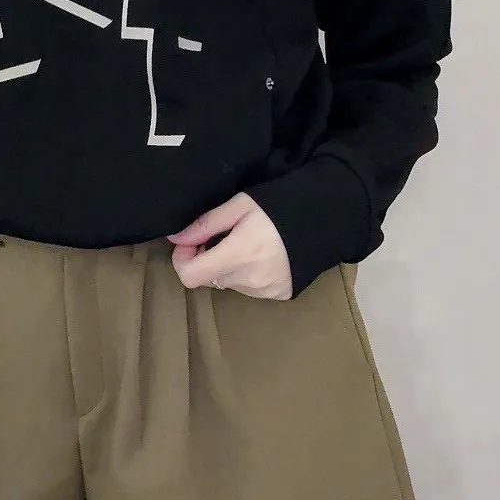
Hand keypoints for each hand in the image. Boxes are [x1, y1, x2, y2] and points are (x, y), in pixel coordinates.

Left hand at [167, 192, 292, 299]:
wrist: (324, 219)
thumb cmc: (279, 206)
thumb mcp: (239, 205)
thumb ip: (205, 223)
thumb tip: (175, 238)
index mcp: (238, 254)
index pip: (190, 276)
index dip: (183, 259)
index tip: (191, 242)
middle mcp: (250, 279)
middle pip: (209, 278)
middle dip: (207, 258)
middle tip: (222, 236)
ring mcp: (265, 290)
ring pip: (229, 283)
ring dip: (229, 267)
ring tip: (248, 244)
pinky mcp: (278, 294)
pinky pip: (249, 288)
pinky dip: (248, 275)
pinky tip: (263, 256)